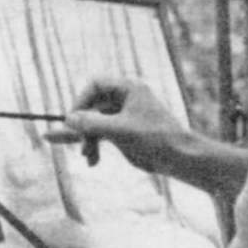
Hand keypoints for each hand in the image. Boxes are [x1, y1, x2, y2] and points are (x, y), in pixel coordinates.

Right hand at [46, 76, 183, 174]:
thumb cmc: (155, 138)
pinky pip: (102, 134)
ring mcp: (124, 115)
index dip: (81, 101)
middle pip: (92, 106)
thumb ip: (92, 124)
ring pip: (95, 123)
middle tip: (75, 143)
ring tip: (87, 158)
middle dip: (84, 126)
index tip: (72, 120)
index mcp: (128, 88)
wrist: (180, 157)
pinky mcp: (125, 131)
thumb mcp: (119, 130)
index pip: (95, 85)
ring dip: (88, 140)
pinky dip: (96, 146)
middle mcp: (125, 98)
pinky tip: (93, 161)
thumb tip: (67, 119)